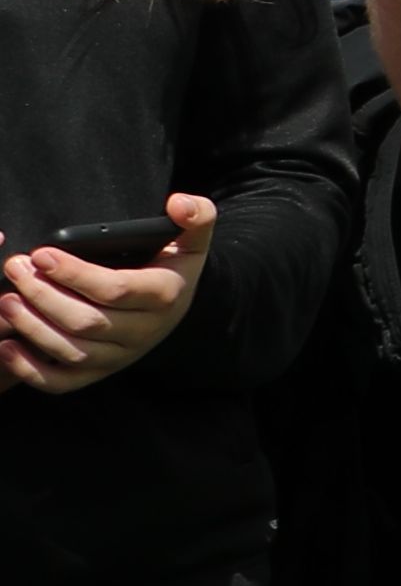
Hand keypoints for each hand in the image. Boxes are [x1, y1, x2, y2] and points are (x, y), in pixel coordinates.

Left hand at [0, 194, 217, 391]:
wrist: (177, 307)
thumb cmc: (172, 267)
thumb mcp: (193, 240)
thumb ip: (197, 215)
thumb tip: (178, 203)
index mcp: (163, 296)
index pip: (115, 290)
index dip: (75, 274)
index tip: (41, 253)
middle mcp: (144, 332)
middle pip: (87, 322)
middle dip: (43, 296)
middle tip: (15, 269)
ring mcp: (120, 357)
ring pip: (71, 351)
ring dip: (32, 327)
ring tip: (6, 300)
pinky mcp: (98, 373)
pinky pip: (61, 382)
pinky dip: (30, 370)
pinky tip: (7, 346)